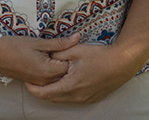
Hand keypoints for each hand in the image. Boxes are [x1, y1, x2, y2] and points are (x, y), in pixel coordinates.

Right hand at [0, 33, 80, 84]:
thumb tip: (78, 38)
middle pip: (65, 74)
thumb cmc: (16, 46)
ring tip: (52, 53)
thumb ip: (60, 42)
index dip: (71, 55)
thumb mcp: (39, 42)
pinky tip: (45, 60)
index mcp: (48, 71)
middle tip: (61, 48)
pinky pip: (48, 79)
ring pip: (57, 77)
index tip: (67, 46)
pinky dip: (50, 70)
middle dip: (66, 62)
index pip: (70, 66)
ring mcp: (39, 83)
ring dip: (58, 66)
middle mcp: (45, 81)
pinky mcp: (34, 82)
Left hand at [23, 43, 140, 103]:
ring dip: (53, 91)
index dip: (33, 89)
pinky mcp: (92, 98)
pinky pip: (73, 98)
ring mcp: (85, 99)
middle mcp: (77, 96)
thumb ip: (58, 53)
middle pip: (52, 98)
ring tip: (47, 79)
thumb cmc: (99, 56)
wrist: (122, 63)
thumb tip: (47, 56)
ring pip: (63, 99)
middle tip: (33, 80)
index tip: (26, 81)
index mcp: (70, 86)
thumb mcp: (75, 50)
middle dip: (41, 90)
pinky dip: (65, 91)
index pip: (45, 94)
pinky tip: (64, 81)